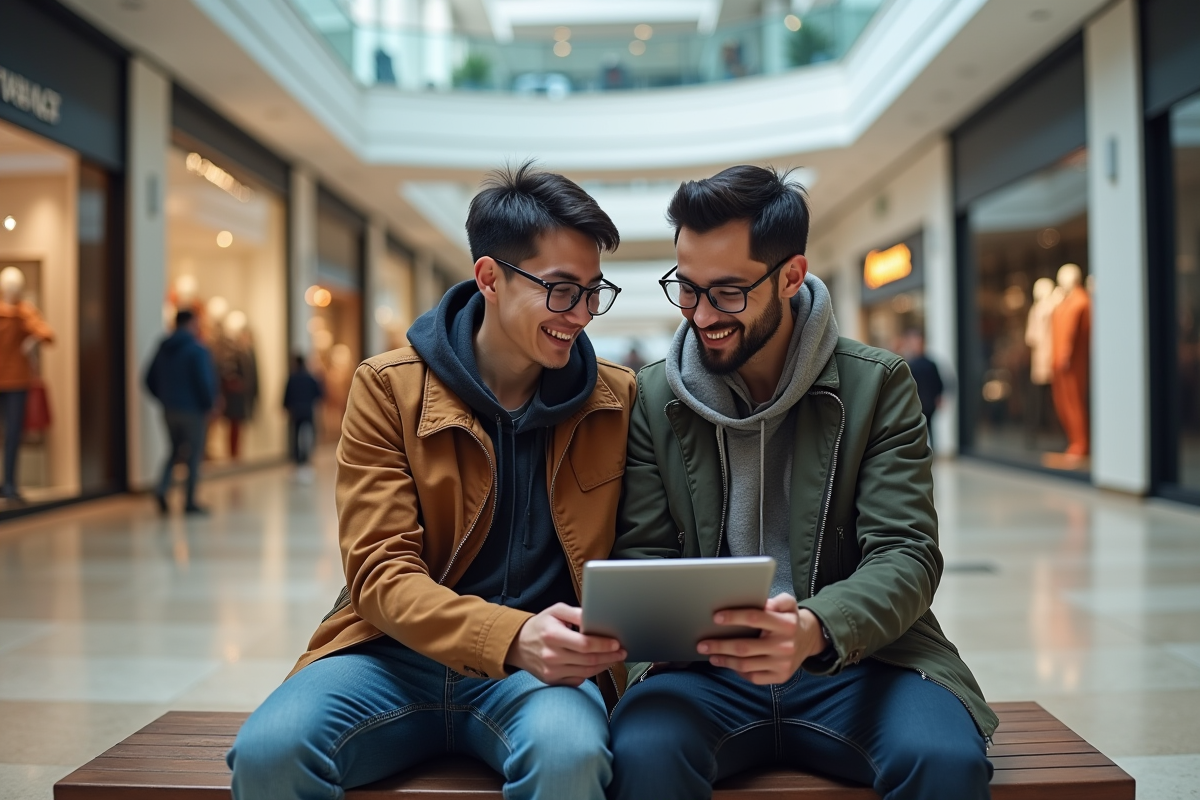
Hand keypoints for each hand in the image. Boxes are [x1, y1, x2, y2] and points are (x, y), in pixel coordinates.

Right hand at [505, 603, 625, 686]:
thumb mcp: (555, 611)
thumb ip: (575, 613)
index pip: (585, 644)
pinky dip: (590, 673)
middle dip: (610, 656)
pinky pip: (578, 679)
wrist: (518, 645)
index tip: (617, 643)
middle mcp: (551, 656)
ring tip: (614, 658)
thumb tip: (594, 616)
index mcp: (552, 635)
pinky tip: (598, 665)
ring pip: (586, 672)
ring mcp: (551, 671)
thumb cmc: (541, 625)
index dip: (603, 645)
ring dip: (604, 666)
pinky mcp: (552, 681)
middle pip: (589, 660)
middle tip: (622, 652)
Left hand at [697, 594, 826, 684]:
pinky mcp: (780, 677)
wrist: (808, 640)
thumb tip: (761, 603)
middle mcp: (785, 646)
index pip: (755, 618)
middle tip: (702, 643)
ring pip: (746, 665)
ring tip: (710, 654)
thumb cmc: (788, 619)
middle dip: (720, 645)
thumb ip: (776, 600)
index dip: (734, 617)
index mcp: (786, 624)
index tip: (716, 617)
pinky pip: (753, 677)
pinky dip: (737, 671)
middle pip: (745, 647)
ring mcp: (782, 664)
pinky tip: (727, 663)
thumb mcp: (788, 603)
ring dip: (724, 660)